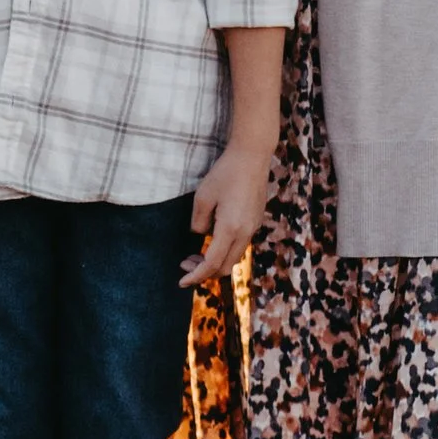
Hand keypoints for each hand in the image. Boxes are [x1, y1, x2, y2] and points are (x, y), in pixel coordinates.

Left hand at [183, 143, 271, 283]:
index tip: (181, 281)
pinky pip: (240, 245)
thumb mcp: (203, 197)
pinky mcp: (256, 221)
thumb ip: (199, 222)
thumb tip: (200, 236)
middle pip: (225, 267)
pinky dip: (224, 250)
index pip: (212, 263)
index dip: (196, 276)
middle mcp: (245, 232)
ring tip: (195, 254)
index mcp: (230, 229)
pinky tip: (212, 239)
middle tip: (185, 264)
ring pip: (234, 257)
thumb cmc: (225, 173)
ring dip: (215, 261)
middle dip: (204, 272)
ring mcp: (253, 228)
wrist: (252, 157)